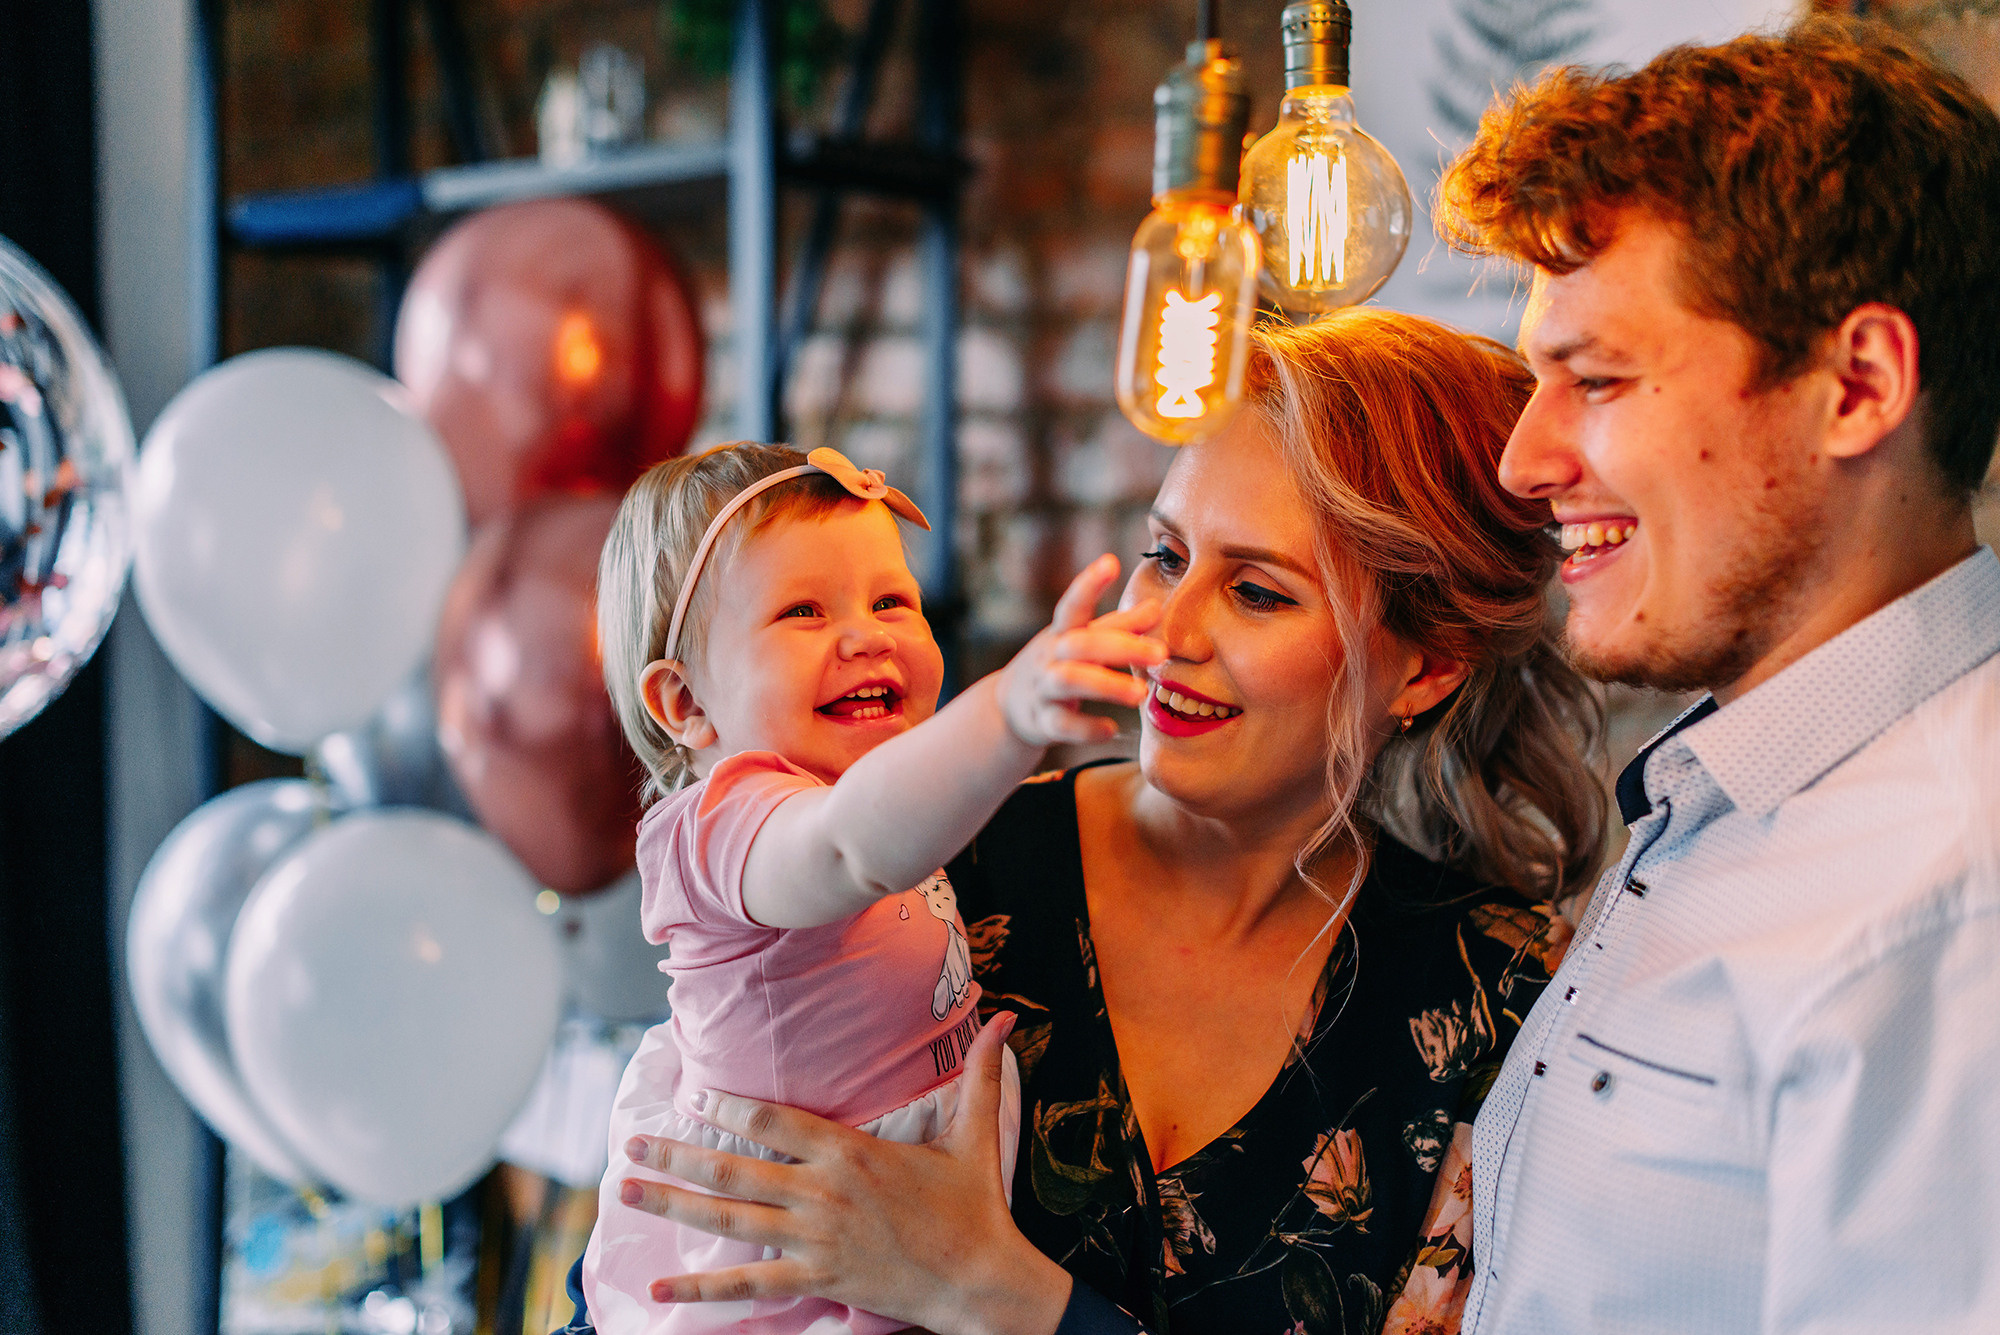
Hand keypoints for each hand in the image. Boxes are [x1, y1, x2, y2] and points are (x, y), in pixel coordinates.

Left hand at [616, 1015, 1072, 1334]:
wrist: (979, 1279)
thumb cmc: (974, 1206)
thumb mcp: (976, 1135)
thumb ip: (981, 1075)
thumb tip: (1009, 1018)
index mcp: (852, 1152)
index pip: (776, 1121)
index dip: (731, 1107)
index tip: (695, 1094)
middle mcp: (823, 1194)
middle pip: (734, 1169)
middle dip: (676, 1156)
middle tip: (630, 1144)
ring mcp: (813, 1240)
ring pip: (729, 1219)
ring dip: (673, 1204)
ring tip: (627, 1190)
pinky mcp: (815, 1279)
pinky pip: (747, 1284)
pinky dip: (700, 1289)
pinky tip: (660, 1291)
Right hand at [996, 553, 1163, 748]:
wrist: (1009, 708)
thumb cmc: (1057, 664)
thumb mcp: (1081, 642)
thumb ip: (1118, 627)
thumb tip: (1155, 606)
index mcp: (1062, 632)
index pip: (1073, 605)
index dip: (1089, 584)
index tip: (1110, 562)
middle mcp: (1050, 656)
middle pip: (1081, 644)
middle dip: (1121, 646)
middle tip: (1160, 652)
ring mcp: (1043, 688)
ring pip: (1069, 680)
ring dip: (1107, 685)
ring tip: (1141, 693)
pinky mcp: (1042, 721)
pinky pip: (1062, 724)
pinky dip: (1086, 728)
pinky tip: (1112, 729)